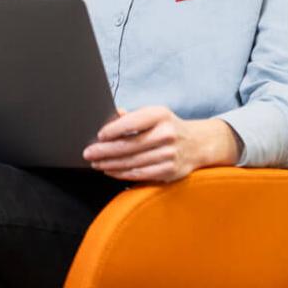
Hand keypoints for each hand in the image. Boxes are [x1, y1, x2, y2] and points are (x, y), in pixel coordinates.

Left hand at [82, 106, 241, 182]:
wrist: (198, 143)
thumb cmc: (168, 127)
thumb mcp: (154, 114)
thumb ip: (132, 116)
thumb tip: (110, 115)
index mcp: (161, 115)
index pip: (133, 122)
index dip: (114, 129)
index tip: (99, 135)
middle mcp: (167, 134)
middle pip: (130, 145)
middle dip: (105, 151)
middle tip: (88, 153)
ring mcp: (169, 154)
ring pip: (133, 162)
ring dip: (110, 164)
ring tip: (96, 163)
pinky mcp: (169, 171)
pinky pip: (140, 174)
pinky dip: (122, 173)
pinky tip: (110, 170)